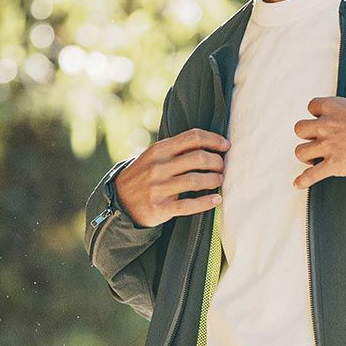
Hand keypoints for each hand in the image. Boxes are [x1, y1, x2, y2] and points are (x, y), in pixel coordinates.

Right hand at [112, 128, 228, 225]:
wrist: (120, 200)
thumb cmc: (145, 175)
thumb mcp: (154, 156)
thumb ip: (176, 149)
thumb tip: (209, 144)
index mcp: (159, 149)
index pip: (193, 137)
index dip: (213, 140)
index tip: (225, 145)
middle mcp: (159, 166)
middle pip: (198, 158)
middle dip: (217, 161)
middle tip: (222, 166)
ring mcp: (158, 188)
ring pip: (195, 180)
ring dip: (214, 180)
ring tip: (219, 180)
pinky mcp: (160, 208)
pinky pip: (188, 205)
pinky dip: (206, 202)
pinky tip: (216, 200)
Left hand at [292, 96, 345, 188]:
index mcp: (334, 107)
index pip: (312, 107)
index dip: (315, 115)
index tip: (320, 119)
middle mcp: (326, 125)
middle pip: (300, 129)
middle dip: (307, 135)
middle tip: (316, 140)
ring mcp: (328, 146)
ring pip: (300, 151)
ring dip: (305, 155)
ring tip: (312, 158)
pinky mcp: (333, 165)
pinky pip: (311, 175)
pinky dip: (303, 181)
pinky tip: (299, 183)